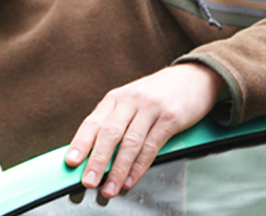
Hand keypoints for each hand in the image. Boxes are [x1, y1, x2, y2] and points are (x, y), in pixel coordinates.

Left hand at [64, 63, 223, 197]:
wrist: (194, 77)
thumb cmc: (159, 94)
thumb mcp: (132, 100)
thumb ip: (115, 121)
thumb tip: (94, 154)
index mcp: (116, 98)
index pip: (93, 121)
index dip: (81, 142)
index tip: (71, 161)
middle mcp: (131, 100)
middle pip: (109, 133)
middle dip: (97, 160)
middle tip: (88, 181)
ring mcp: (151, 108)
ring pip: (130, 142)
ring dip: (119, 169)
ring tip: (110, 188)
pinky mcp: (171, 117)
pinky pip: (151, 146)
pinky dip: (139, 166)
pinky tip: (131, 179)